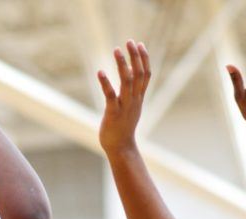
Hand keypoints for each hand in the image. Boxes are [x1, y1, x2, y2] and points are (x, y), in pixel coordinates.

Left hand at [97, 41, 150, 155]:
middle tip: (129, 41)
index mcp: (138, 99)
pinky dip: (105, 83)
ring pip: (127, 81)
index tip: (140, 44)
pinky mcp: (113, 113)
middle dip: (135, 56)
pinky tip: (100, 72)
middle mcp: (134, 100)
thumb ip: (133, 95)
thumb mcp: (132, 109)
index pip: (146, 75)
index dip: (144, 59)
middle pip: (138, 74)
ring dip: (122, 64)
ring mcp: (124, 107)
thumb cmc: (123, 129)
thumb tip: (132, 83)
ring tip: (116, 50)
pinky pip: (110, 95)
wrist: (120, 149)